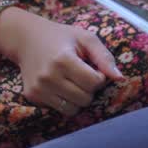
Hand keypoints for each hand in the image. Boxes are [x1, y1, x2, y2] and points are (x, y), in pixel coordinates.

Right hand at [0, 7, 124, 116]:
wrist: (27, 39)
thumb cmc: (62, 37)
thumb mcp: (86, 38)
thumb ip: (104, 57)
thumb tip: (120, 78)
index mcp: (63, 60)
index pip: (94, 83)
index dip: (100, 77)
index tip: (93, 68)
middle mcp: (48, 77)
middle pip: (85, 99)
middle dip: (90, 89)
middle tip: (83, 75)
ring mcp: (38, 89)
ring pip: (72, 109)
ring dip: (78, 98)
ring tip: (73, 82)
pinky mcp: (32, 96)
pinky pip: (59, 110)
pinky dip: (65, 101)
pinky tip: (60, 85)